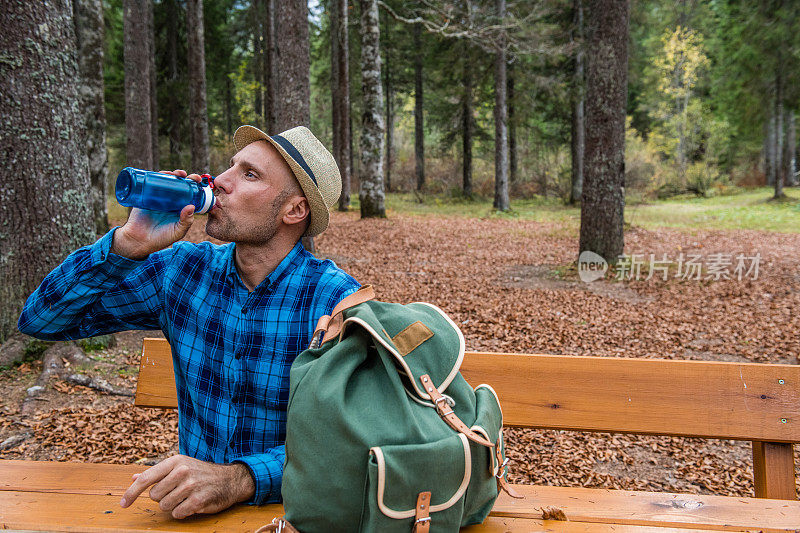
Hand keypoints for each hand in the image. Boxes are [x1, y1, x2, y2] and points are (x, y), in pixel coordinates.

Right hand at [111, 169, 204, 259]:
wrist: (138, 240)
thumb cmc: (161, 238)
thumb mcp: (177, 231)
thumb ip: (186, 221)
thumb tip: (192, 206)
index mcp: (180, 209)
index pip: (191, 195)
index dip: (196, 188)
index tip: (200, 182)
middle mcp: (171, 202)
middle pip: (180, 186)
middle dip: (186, 178)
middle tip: (190, 176)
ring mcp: (159, 198)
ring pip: (167, 182)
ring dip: (173, 174)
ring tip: (177, 173)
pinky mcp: (146, 196)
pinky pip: (152, 184)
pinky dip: (157, 176)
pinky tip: (163, 173)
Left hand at [120, 455, 254, 518]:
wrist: (229, 479)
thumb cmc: (200, 473)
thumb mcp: (179, 466)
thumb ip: (156, 473)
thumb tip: (133, 478)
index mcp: (175, 461)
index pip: (146, 478)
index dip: (131, 493)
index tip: (123, 504)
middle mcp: (182, 471)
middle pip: (154, 496)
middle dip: (162, 498)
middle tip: (176, 492)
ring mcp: (191, 486)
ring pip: (164, 506)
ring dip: (173, 505)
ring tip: (185, 497)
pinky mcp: (198, 500)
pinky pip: (177, 513)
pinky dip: (182, 512)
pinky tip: (191, 504)